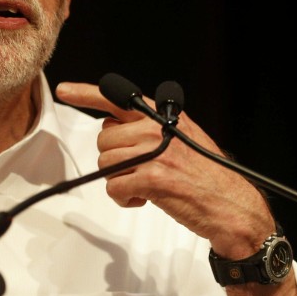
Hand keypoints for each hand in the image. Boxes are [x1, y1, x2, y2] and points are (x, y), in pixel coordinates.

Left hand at [56, 81, 296, 295]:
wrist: (231, 205)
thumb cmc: (209, 176)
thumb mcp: (184, 139)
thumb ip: (152, 130)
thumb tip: (118, 130)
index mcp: (163, 116)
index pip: (118, 98)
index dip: (86, 93)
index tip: (65, 90)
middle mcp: (157, 128)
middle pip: (104, 140)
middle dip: (115, 160)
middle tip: (140, 171)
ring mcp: (154, 152)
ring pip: (106, 164)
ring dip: (120, 181)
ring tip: (145, 188)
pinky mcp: (152, 178)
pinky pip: (115, 187)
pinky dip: (124, 199)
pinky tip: (144, 200)